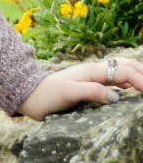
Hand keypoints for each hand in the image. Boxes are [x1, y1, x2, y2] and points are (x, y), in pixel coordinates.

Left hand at [17, 57, 142, 120]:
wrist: (30, 95)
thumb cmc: (48, 96)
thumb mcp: (68, 94)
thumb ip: (92, 92)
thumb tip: (117, 97)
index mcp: (93, 71)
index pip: (125, 73)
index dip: (142, 81)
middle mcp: (95, 71)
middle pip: (127, 66)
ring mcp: (93, 76)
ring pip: (121, 70)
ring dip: (137, 74)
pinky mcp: (90, 84)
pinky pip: (114, 79)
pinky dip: (128, 81)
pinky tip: (131, 90)